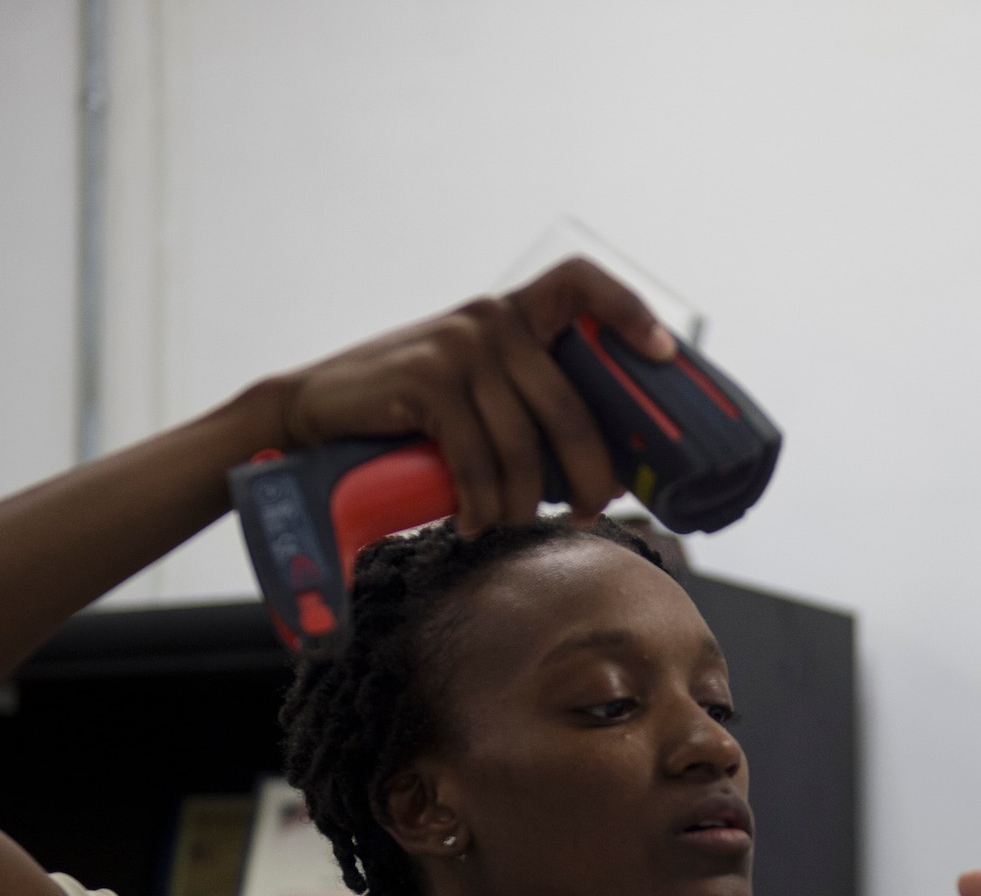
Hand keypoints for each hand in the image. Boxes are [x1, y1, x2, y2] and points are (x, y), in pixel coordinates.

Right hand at [271, 257, 676, 534]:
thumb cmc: (404, 414)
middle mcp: (490, 319)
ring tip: (510, 526)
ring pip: (524, 446)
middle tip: (590, 510)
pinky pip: (478, 459)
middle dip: (590, 471)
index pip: (581, 283)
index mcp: (509, 314)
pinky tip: (472, 523)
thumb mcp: (472, 390)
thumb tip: (597, 465)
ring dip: (523, 503)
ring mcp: (459, 347)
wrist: (312, 411)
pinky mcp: (427, 381)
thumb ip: (522, 398)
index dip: (630, 310)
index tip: (667, 354)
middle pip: (571, 405)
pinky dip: (481, 503)